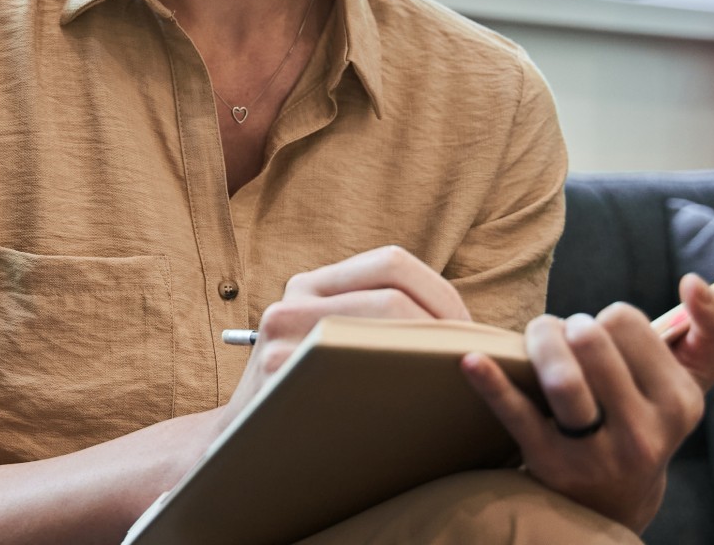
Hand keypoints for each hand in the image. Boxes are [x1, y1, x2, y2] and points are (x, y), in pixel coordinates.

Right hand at [220, 245, 469, 427]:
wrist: (240, 449)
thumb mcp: (328, 343)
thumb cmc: (311, 400)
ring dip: (432, 354)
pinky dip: (403, 385)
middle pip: (394, 294)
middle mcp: (292, 301)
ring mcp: (284, 339)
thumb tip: (472, 329)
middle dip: (446, 328)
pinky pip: (361, 371)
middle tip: (473, 364)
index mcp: (311, 285)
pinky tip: (422, 408)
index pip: (392, 262)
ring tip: (456, 382)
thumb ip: (375, 322)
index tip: (471, 334)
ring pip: (382, 328)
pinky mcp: (284, 376)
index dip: (443, 295)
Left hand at [459, 273, 713, 531]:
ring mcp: (596, 451)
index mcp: (680, 402)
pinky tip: (472, 359)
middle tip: (566, 339)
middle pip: (591, 341)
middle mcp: (644, 432)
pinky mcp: (550, 463)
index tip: (607, 340)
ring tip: (540, 343)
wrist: (614, 498)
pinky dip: (492, 382)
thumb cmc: (650, 414)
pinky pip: (517, 415)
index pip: (628, 323)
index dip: (608, 320)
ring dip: (540, 342)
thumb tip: (696, 281)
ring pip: (561, 377)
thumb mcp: (695, 377)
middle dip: (570, 326)